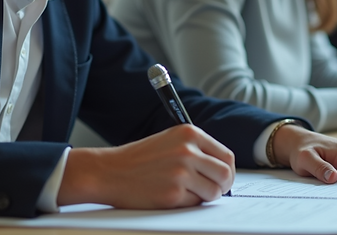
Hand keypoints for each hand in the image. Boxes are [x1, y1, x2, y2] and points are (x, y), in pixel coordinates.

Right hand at [57, 124, 234, 208]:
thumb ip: (196, 149)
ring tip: (186, 192)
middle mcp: (188, 151)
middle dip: (222, 186)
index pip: (226, 155)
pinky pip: (194, 204)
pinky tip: (170, 195)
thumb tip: (223, 169)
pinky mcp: (173, 194)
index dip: (227, 171)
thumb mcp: (170, 140)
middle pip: (225, 174)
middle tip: (212, 191)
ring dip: (204, 197)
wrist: (109, 171)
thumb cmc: (139, 159)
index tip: (222, 178)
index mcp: (189, 133)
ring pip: (213, 192)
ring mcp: (181, 172)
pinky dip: (187, 203)